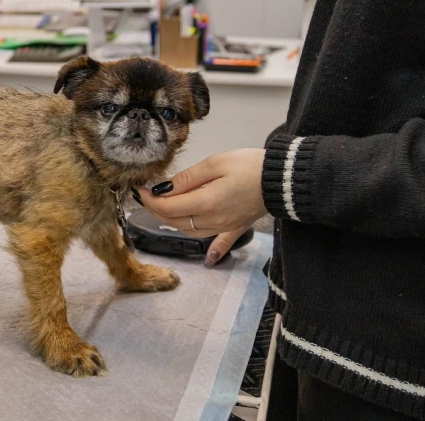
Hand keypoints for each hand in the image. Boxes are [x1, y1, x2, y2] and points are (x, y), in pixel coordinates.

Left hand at [135, 148, 266, 261]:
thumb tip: (164, 188)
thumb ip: (187, 178)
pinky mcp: (237, 228)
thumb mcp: (215, 163)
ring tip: (163, 209)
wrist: (284, 178)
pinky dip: (212, 252)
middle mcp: (212, 220)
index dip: (149, 199)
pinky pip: (221, 244)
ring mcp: (224, 227)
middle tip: (147, 196)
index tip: (140, 188)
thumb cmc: (250, 166)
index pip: (167, 206)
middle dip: (156, 210)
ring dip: (173, 223)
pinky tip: (207, 259)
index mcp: (205, 203)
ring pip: (189, 231)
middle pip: (174, 221)